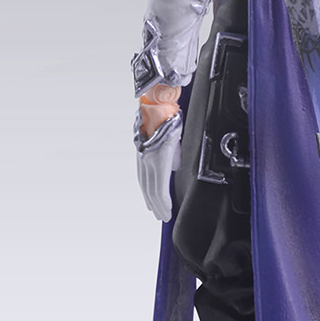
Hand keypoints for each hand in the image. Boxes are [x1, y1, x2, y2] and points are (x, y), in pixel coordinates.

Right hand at [135, 84, 182, 221]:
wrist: (155, 102)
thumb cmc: (170, 118)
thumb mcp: (180, 138)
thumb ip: (178, 156)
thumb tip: (174, 165)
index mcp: (159, 159)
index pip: (160, 189)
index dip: (164, 204)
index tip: (167, 214)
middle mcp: (147, 160)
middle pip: (150, 189)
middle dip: (157, 205)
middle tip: (161, 217)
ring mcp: (141, 156)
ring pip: (144, 183)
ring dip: (149, 198)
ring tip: (153, 208)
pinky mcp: (140, 151)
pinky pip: (141, 173)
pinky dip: (144, 185)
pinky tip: (146, 190)